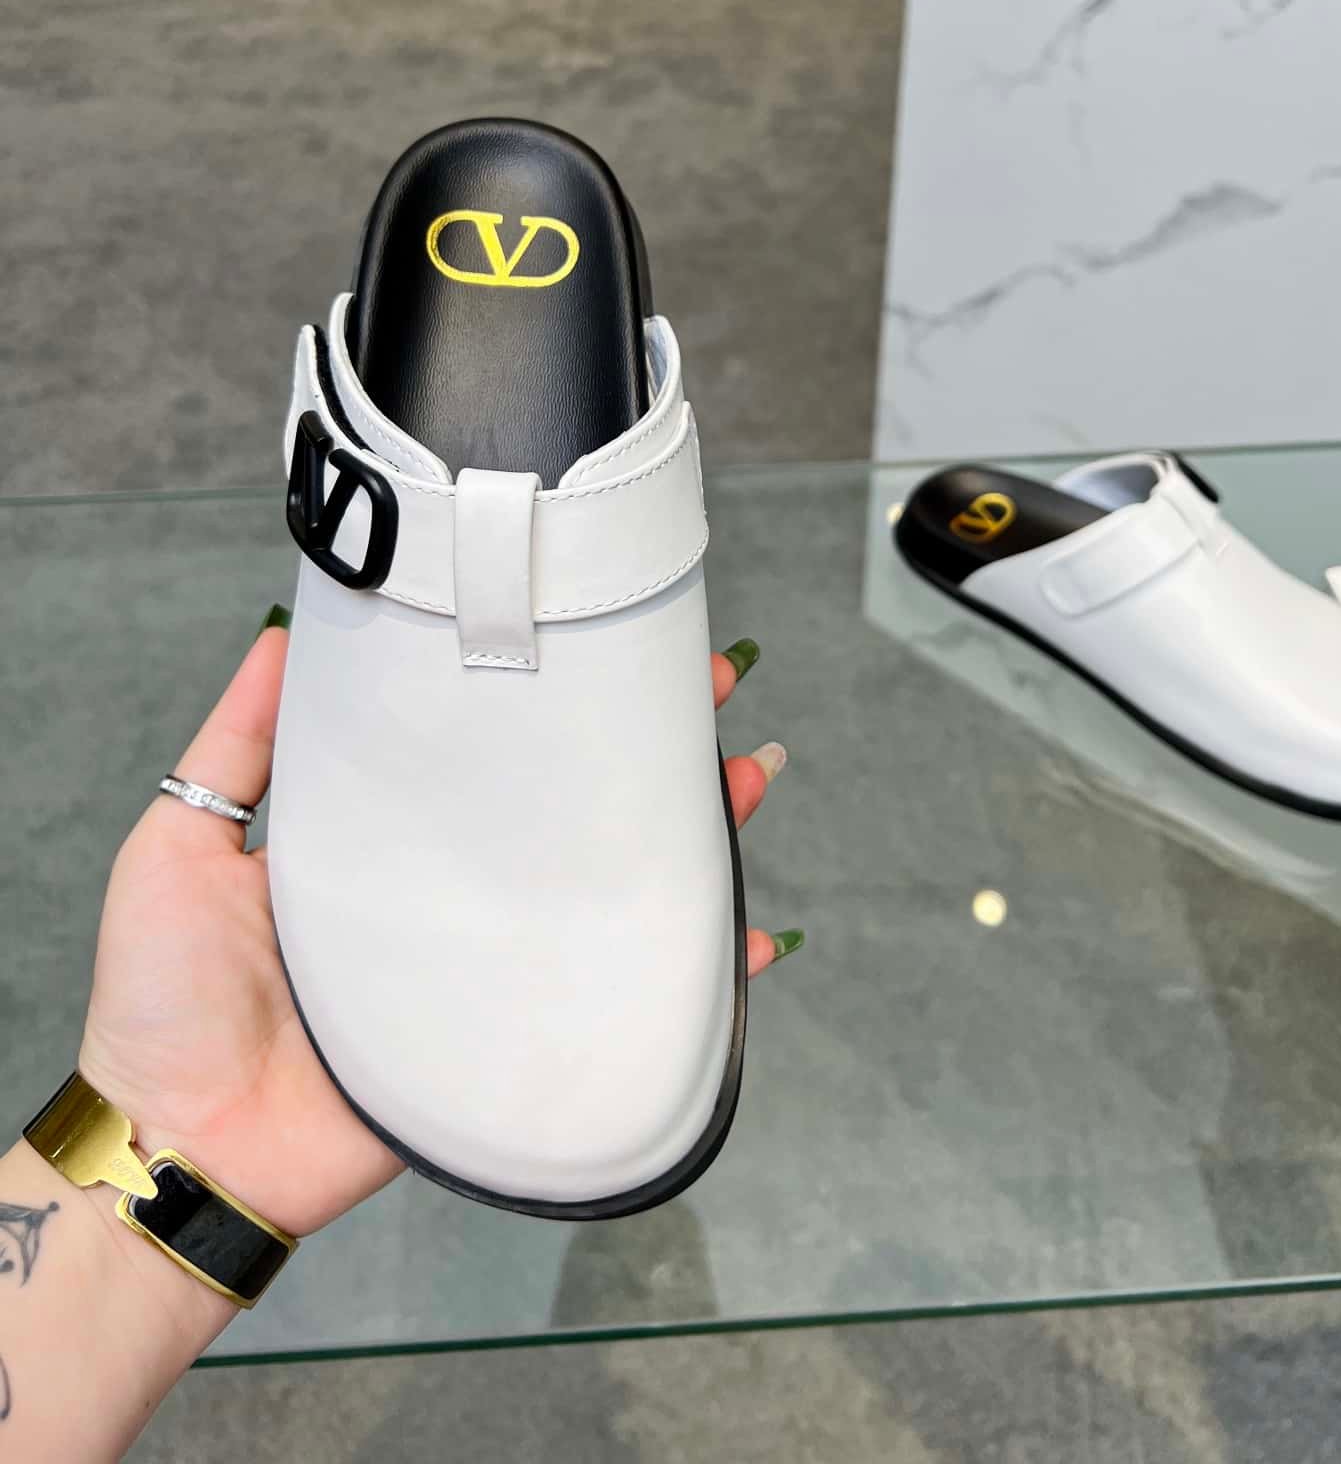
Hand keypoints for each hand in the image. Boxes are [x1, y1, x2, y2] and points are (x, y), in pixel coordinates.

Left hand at [77, 622, 791, 1238]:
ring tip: (744, 781)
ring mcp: (481, 969)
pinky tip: (747, 945)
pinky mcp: (501, 1043)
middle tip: (708, 690)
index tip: (593, 635)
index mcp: (381, 842)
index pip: (480, 751)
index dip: (540, 696)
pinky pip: (604, 1003)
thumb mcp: (181, 842)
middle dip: (642, 752)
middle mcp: (446, 897)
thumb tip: (283, 627)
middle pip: (562, 813)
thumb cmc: (161, 998)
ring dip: (684, 840)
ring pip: (601, 894)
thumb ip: (236, 744)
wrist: (175, 1147)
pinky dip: (684, 984)